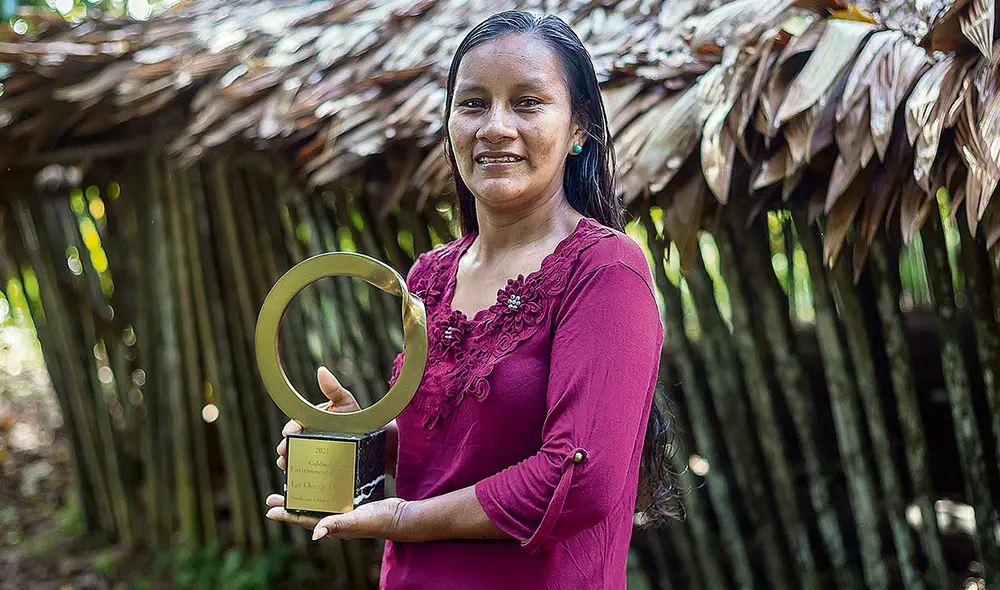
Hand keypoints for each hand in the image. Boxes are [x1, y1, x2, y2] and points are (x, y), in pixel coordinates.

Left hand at [264, 495, 413, 541]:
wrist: (401, 515)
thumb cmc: (380, 520)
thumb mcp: (357, 520)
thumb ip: (337, 525)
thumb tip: (315, 534)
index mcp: (334, 525)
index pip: (305, 520)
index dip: (287, 515)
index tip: (269, 509)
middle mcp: (336, 519)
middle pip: (307, 511)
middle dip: (289, 505)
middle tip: (272, 498)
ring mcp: (344, 511)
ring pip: (317, 503)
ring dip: (303, 496)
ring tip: (290, 488)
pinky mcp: (352, 501)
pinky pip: (331, 496)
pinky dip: (321, 490)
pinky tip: (321, 481)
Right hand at [275, 366, 359, 469]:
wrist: (370, 438)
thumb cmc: (354, 417)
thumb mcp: (345, 402)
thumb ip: (333, 388)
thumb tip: (321, 370)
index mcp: (309, 423)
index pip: (293, 427)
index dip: (288, 431)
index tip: (287, 434)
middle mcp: (308, 440)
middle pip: (291, 445)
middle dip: (284, 449)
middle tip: (283, 454)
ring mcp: (313, 454)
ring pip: (296, 460)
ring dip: (288, 463)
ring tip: (285, 466)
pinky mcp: (319, 469)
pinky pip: (307, 473)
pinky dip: (301, 475)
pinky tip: (297, 478)